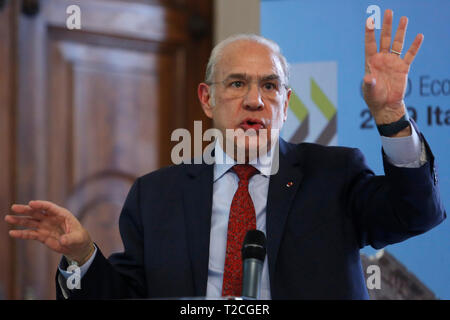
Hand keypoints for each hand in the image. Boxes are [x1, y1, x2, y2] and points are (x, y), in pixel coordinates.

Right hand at [5, 200, 93, 264]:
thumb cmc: (79, 238)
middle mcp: (51, 218)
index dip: (40, 205)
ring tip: (8, 218)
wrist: (77, 246)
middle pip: (37, 212)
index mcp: (61, 214)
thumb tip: (62, 240)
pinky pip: (30, 234)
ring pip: (31, 222)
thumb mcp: (77, 238)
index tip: (31, 203)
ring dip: (20, 220)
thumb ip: (70, 238)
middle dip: (26, 210)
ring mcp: (45, 226)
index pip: (49, 207)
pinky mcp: (42, 235)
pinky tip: (12, 233)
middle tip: (14, 207)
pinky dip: (22, 233)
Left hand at [363, 9, 422, 132]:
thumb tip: (368, 78)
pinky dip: (415, 46)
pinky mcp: (403, 68)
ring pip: (397, 43)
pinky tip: (419, 36)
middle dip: (387, 26)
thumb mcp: (370, 90)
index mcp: (371, 62)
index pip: (370, 44)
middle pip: (385, 39)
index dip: (369, 32)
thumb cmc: (374, 97)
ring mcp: (393, 62)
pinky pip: (410, 55)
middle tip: (389, 12)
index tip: (369, 20)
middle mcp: (382, 59)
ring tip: (403, 18)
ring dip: (400, 31)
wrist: (386, 105)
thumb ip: (369, 83)